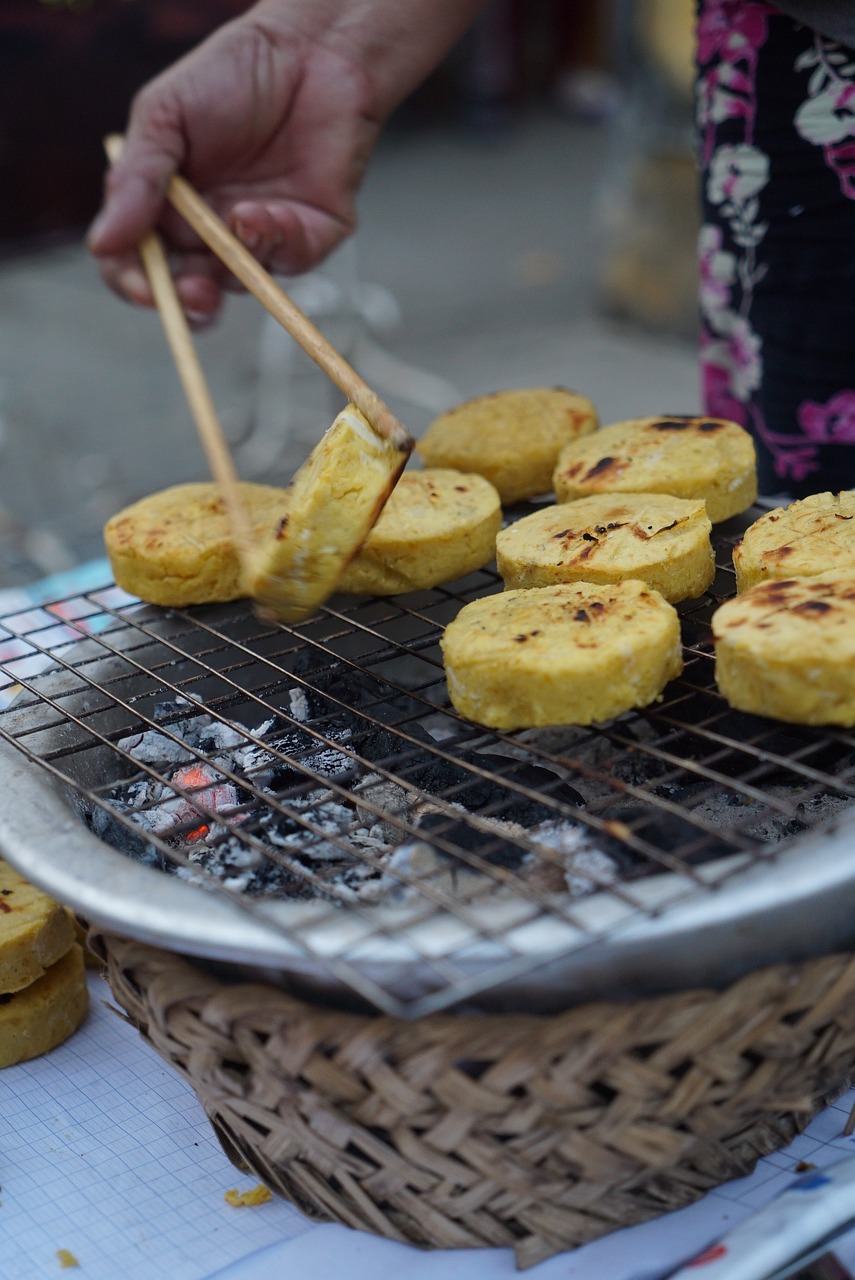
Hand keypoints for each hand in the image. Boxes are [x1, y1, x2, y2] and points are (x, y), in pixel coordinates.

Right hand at [87, 0, 486, 323]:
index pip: (141, 265)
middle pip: (192, 291)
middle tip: (195, 293)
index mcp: (168, 209)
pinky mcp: (310, 234)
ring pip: (243, 282)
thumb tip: (101, 244)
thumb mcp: (164, 117)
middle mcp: (213, 233)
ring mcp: (262, 238)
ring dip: (237, 262)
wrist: (308, 51)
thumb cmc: (230, 75)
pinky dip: (277, 241)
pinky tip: (268, 211)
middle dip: (191, 301)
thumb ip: (135, 181)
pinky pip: (291, 260)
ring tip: (239, 219)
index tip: (144, 290)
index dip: (137, 285)